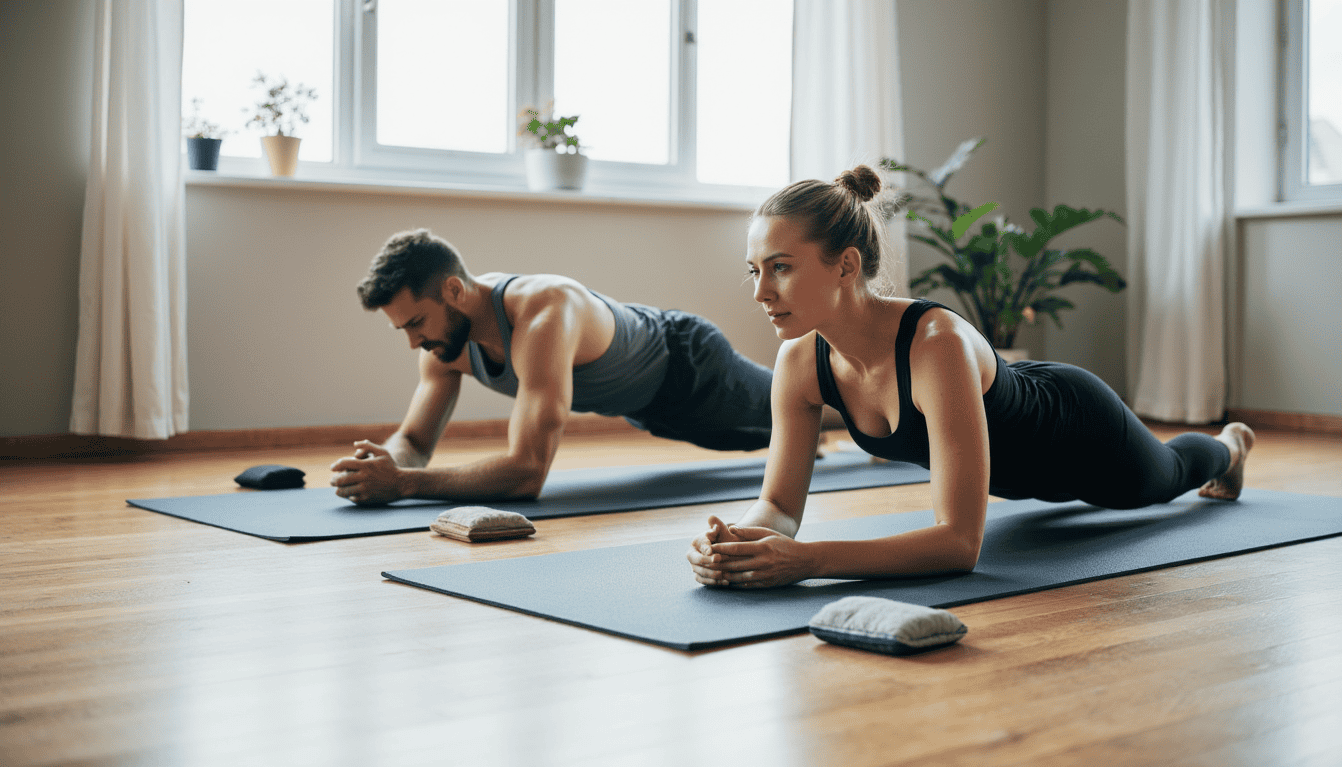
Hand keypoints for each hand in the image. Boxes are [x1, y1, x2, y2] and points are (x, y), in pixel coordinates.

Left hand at [329, 440, 404, 505]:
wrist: (402, 484)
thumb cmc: (391, 467)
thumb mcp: (383, 452)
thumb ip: (368, 446)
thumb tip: (354, 444)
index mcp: (366, 465)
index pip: (344, 463)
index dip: (336, 465)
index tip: (332, 468)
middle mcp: (364, 477)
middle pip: (341, 479)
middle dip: (334, 480)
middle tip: (332, 481)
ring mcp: (365, 488)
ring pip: (345, 491)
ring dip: (339, 490)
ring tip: (337, 490)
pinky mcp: (368, 498)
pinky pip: (353, 498)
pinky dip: (349, 497)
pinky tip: (349, 495)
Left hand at [686, 516, 810, 587]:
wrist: (805, 561)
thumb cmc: (785, 544)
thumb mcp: (769, 534)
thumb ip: (749, 532)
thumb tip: (732, 529)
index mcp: (762, 547)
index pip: (737, 548)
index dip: (721, 549)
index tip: (710, 548)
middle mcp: (763, 562)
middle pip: (735, 564)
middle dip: (719, 563)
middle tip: (705, 562)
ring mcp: (765, 574)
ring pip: (739, 577)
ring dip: (724, 575)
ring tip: (712, 573)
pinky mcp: (767, 584)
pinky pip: (747, 585)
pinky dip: (735, 584)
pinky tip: (726, 582)